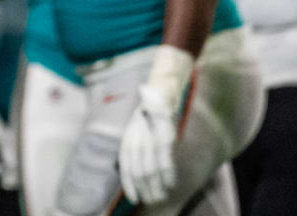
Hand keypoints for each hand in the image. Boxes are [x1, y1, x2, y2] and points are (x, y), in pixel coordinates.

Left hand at [118, 84, 178, 204]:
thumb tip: (131, 176)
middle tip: (151, 201)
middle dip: (146, 190)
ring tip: (160, 197)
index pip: (126, 169)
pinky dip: (168, 175)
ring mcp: (149, 141)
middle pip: (140, 173)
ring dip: (157, 187)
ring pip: (152, 171)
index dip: (130, 186)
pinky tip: (170, 184)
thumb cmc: (145, 119)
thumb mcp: (133, 134)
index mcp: (127, 142)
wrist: (158, 95)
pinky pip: (165, 162)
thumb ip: (132, 154)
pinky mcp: (164, 139)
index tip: (134, 199)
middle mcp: (135, 142)